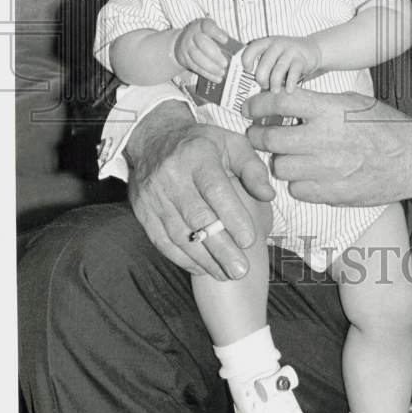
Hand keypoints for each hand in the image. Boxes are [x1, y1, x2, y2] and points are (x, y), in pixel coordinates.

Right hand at [125, 101, 274, 280]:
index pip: (215, 189)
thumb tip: (268, 195)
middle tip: (242, 270)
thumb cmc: (202, 144)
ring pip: (179, 234)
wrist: (154, 138)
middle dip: (221, 247)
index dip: (232, 216)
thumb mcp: (232, 143)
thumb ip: (253, 169)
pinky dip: (183, 258)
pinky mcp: (143, 211)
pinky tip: (203, 268)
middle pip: (197, 216)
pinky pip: (162, 241)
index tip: (250, 240)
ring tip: (227, 274)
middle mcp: (172, 175)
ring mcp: (154, 195)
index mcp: (197, 155)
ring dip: (204, 258)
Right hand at [173, 18, 230, 82]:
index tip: (226, 40)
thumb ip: (222, 38)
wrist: (182, 41)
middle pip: (202, 43)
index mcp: (202, 25)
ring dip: (211, 67)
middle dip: (214, 55)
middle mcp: (193, 34)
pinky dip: (207, 74)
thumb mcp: (212, 31)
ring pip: (197, 58)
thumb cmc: (205, 36)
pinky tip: (217, 78)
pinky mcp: (184, 58)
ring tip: (222, 73)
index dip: (217, 33)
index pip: (208, 26)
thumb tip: (239, 50)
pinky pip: (195, 67)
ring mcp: (187, 46)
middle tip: (225, 64)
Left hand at [241, 36, 322, 92]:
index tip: (248, 71)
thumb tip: (249, 83)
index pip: (252, 48)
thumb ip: (264, 62)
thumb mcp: (274, 53)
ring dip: (274, 84)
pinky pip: (293, 74)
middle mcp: (278, 45)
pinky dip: (290, 84)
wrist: (312, 49)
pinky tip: (289, 90)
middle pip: (264, 64)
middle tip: (264, 86)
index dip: (247, 60)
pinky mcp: (301, 60)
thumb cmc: (287, 56)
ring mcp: (291, 51)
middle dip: (262, 79)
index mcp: (268, 42)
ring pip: (278, 70)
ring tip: (275, 91)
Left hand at [244, 88, 411, 205]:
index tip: (249, 107)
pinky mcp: (331, 193)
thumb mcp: (353, 101)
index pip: (278, 102)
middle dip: (258, 135)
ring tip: (288, 155)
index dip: (257, 104)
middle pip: (269, 139)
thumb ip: (318, 103)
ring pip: (278, 167)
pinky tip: (307, 174)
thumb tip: (285, 101)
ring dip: (278, 161)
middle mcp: (323, 139)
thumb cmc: (385, 126)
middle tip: (258, 133)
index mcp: (329, 110)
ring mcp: (326, 169)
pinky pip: (296, 190)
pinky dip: (297, 183)